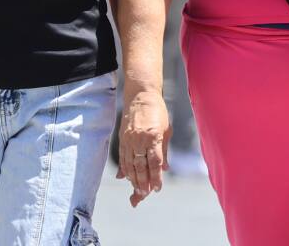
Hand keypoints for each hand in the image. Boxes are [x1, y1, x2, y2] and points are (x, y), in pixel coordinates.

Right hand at [117, 89, 170, 205]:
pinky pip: (122, 157)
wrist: (141, 96)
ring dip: (133, 179)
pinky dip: (124, 168)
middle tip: (145, 194)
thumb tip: (164, 169)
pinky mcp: (122, 138)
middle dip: (143, 182)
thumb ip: (164, 150)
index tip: (157, 188)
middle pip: (141, 166)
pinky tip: (126, 177)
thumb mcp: (166, 130)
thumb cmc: (158, 112)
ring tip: (137, 190)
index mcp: (154, 136)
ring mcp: (129, 139)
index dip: (156, 177)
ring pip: (130, 164)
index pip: (155, 162)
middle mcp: (139, 139)